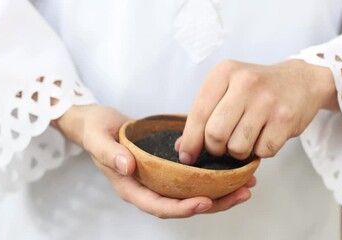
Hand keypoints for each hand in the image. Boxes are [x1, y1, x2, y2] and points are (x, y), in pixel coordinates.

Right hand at [52, 104, 255, 217]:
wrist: (98, 122)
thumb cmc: (95, 130)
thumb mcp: (97, 138)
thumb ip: (109, 153)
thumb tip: (128, 166)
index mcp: (131, 187)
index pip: (159, 206)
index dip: (182, 208)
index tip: (204, 201)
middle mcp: (148, 187)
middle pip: (183, 205)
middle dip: (214, 203)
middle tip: (242, 193)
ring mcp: (160, 179)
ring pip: (192, 193)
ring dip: (220, 193)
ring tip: (246, 185)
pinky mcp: (169, 168)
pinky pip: (192, 178)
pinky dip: (213, 176)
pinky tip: (232, 170)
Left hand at [179, 59, 336, 163]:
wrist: (301, 81)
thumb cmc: (257, 89)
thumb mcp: (228, 89)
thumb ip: (205, 115)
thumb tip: (183, 149)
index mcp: (224, 72)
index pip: (198, 113)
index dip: (190, 141)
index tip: (187, 157)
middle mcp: (245, 83)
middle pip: (215, 134)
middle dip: (215, 148)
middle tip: (222, 145)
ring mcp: (267, 101)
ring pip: (238, 147)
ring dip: (238, 152)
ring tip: (246, 138)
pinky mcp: (285, 119)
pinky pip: (262, 152)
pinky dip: (260, 151)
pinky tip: (264, 136)